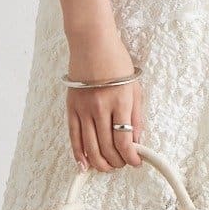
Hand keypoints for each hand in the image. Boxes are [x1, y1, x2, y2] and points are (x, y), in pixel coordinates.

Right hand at [66, 43, 143, 172]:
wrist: (92, 42)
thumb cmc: (116, 61)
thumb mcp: (134, 87)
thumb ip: (136, 116)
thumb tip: (136, 141)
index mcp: (120, 101)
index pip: (124, 140)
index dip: (131, 157)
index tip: (136, 161)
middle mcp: (100, 107)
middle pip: (107, 146)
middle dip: (117, 161)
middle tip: (123, 164)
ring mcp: (83, 108)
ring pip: (90, 146)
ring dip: (100, 162)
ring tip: (108, 167)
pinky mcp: (71, 107)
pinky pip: (73, 136)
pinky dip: (78, 153)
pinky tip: (84, 165)